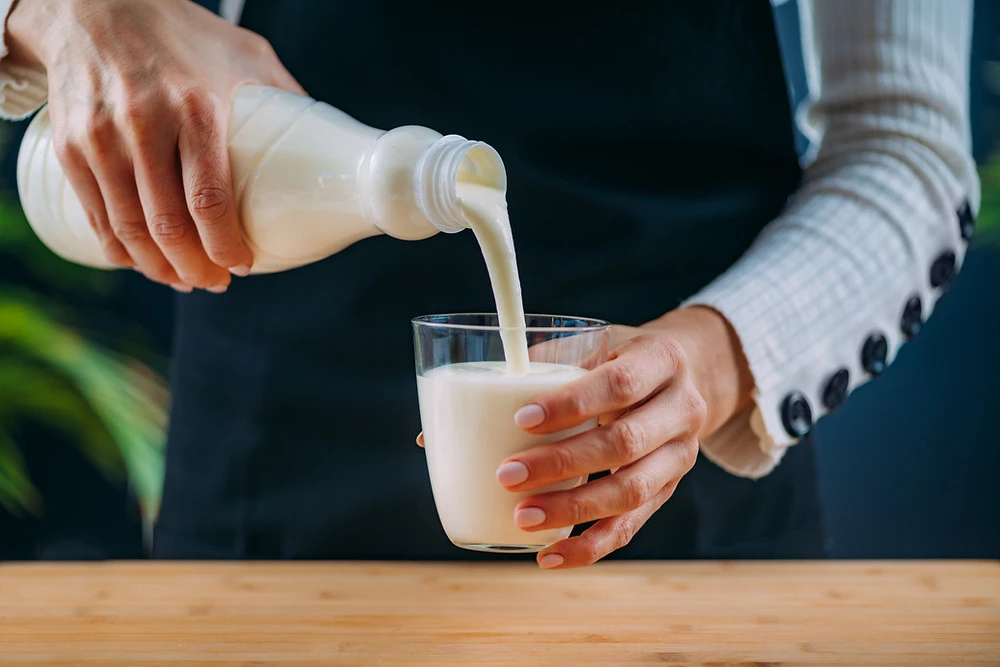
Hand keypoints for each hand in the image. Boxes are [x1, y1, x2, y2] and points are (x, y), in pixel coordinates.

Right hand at [8, 0, 304, 290]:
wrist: (95, 3)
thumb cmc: (182, 33)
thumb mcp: (244, 54)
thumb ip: (282, 99)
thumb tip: (320, 149)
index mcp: (195, 107)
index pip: (208, 198)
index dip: (226, 244)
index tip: (242, 265)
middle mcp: (143, 125)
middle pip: (167, 225)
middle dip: (196, 268)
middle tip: (216, 283)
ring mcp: (101, 138)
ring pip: (129, 230)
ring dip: (159, 269)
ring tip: (184, 280)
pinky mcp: (70, 147)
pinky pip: (97, 216)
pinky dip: (121, 250)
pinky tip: (143, 262)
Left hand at [495, 306, 752, 568]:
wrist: (688, 376)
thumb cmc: (622, 357)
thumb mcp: (598, 342)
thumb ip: (546, 363)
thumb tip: (463, 406)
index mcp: (664, 360)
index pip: (621, 384)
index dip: (572, 404)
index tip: (521, 419)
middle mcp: (683, 409)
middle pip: (625, 443)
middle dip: (562, 463)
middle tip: (508, 474)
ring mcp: (680, 455)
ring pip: (631, 491)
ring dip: (573, 508)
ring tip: (522, 516)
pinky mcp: (668, 491)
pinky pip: (631, 525)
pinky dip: (590, 546)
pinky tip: (550, 555)